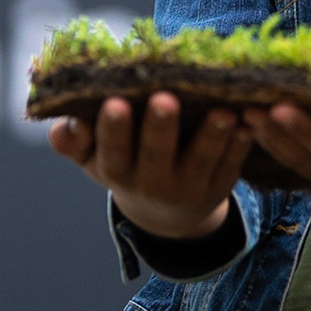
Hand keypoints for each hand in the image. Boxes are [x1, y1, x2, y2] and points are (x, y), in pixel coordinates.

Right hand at [48, 91, 254, 239]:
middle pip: (156, 155)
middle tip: (165, 98)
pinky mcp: (218, 186)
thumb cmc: (124, 164)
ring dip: (212, 136)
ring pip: (200, 161)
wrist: (165, 212)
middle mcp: (150, 183)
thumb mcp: (94, 159)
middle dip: (161, 128)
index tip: (116, 102)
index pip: (112, 151)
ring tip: (223, 111)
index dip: (113, 129)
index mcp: (116, 170)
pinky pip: (230, 166)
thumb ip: (74, 142)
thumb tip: (62, 126)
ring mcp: (187, 188)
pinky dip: (240, 146)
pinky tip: (248, 123)